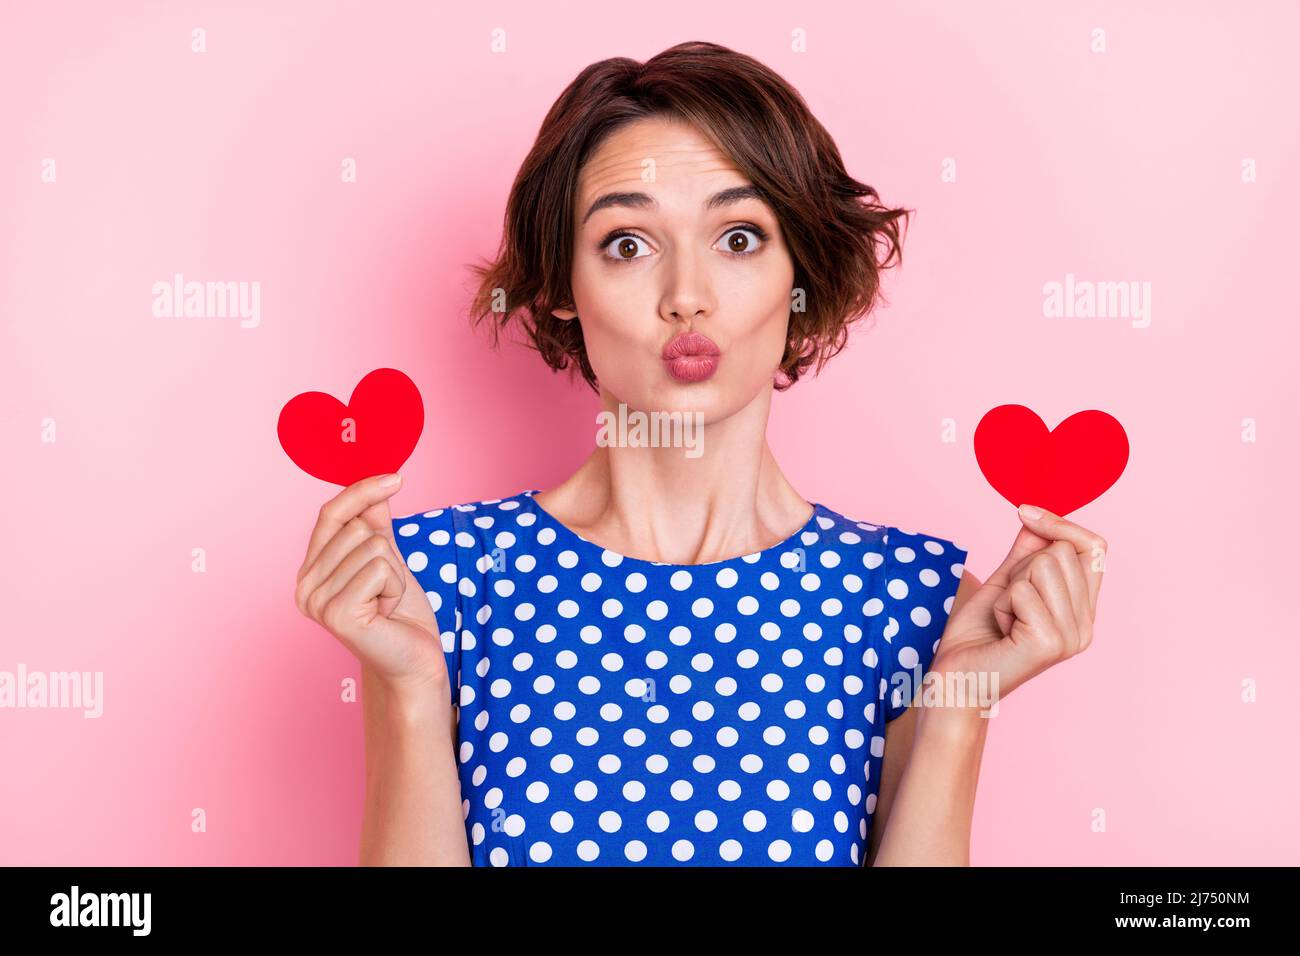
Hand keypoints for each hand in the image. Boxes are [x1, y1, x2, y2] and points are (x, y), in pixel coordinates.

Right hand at [294, 473, 449, 697]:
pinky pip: (380, 569)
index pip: (332, 513)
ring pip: (373, 546)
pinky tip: (387, 612)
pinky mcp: (338, 614)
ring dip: (395, 574)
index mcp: (311, 570)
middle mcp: (304, 586)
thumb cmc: (401, 613)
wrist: (414, 660)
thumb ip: (375, 523)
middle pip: (358, 527)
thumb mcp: (389, 559)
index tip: (396, 477)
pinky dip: (396, 587)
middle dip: (388, 554)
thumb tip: (377, 483)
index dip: (362, 490)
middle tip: (386, 590)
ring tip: (386, 603)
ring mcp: (317, 602)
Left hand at [931, 504, 1106, 704]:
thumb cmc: (977, 636)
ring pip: (1041, 566)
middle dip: (1021, 567)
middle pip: (1061, 552)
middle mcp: (1086, 626)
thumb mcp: (1004, 584)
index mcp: (1083, 612)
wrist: (956, 681)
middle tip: (1007, 605)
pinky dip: (1001, 604)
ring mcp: (1072, 637)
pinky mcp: (1050, 642)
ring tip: (1005, 619)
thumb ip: (1025, 552)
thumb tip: (1034, 514)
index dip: (1061, 524)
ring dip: (1009, 587)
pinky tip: (1001, 631)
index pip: (1096, 548)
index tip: (1023, 511)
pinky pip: (1022, 590)